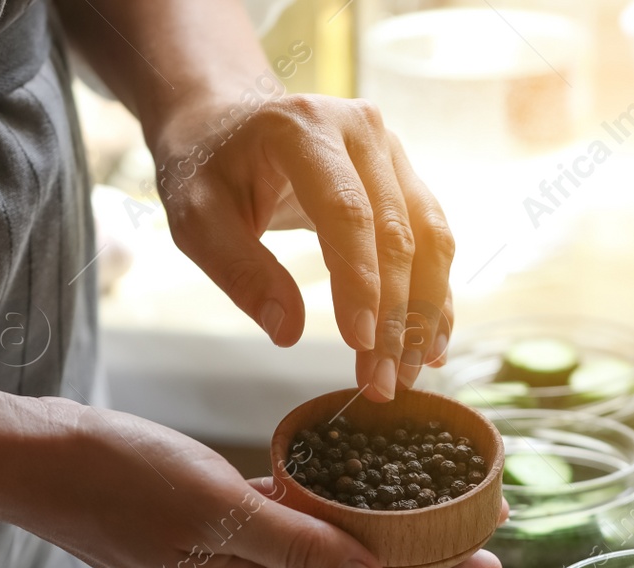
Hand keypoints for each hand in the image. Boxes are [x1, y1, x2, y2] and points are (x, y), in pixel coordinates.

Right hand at [21, 399, 500, 567]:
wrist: (34, 460)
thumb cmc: (119, 480)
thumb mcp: (219, 512)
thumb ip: (300, 553)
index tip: (492, 562)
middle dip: (423, 563)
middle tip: (485, 529)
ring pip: (326, 559)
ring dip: (382, 538)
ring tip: (438, 512)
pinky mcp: (212, 537)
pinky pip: (288, 533)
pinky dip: (327, 516)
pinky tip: (356, 491)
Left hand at [152, 94, 454, 401]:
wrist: (227, 120)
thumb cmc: (206, 167)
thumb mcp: (197, 216)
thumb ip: (239, 270)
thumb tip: (287, 332)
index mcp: (306, 128)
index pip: (348, 213)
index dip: (361, 282)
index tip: (359, 344)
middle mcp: (363, 130)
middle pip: (397, 233)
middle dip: (396, 316)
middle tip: (384, 382)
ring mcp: (393, 152)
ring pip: (430, 240)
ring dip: (426, 314)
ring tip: (410, 372)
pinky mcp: (407, 178)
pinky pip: (434, 242)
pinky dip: (436, 297)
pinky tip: (430, 347)